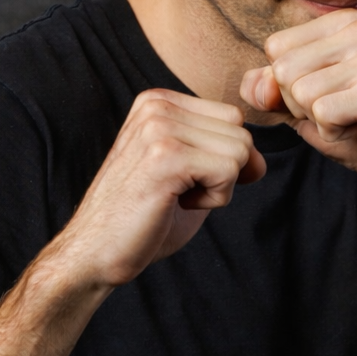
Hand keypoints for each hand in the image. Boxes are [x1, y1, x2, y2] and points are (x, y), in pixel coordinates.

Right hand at [56, 90, 265, 287]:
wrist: (96, 253)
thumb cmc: (141, 220)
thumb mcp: (186, 174)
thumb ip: (220, 155)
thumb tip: (260, 159)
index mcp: (158, 102)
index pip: (232, 119)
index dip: (223, 160)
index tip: (182, 181)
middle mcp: (157, 106)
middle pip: (241, 133)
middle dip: (224, 173)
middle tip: (179, 193)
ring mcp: (159, 128)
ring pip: (241, 151)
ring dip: (218, 188)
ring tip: (175, 198)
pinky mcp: (167, 157)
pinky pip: (230, 171)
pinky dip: (214, 199)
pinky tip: (175, 204)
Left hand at [241, 10, 356, 206]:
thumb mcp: (307, 107)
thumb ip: (271, 91)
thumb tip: (250, 83)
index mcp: (346, 22)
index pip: (276, 48)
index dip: (290, 86)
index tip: (331, 96)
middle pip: (284, 70)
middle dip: (303, 106)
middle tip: (345, 113)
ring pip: (301, 93)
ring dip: (321, 122)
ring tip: (356, 121)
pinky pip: (323, 115)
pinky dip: (336, 135)